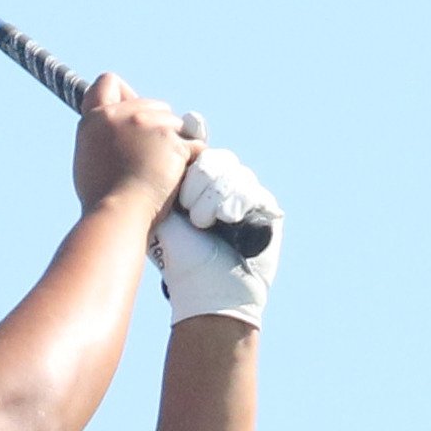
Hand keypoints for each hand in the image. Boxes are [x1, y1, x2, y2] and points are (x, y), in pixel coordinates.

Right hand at [73, 73, 199, 218]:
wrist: (117, 214)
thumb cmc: (101, 196)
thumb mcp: (88, 157)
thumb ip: (103, 135)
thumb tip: (119, 130)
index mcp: (97, 118)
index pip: (108, 82)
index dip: (123, 93)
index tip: (130, 108)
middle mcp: (124, 115)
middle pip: (152, 103)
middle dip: (157, 123)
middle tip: (150, 155)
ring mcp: (151, 125)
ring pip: (176, 122)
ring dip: (174, 142)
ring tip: (160, 170)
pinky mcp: (174, 141)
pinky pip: (194, 145)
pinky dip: (191, 159)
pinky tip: (179, 175)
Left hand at [147, 116, 281, 327]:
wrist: (207, 289)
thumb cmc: (180, 257)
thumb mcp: (164, 214)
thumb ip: (165, 180)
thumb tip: (173, 141)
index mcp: (197, 184)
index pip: (199, 152)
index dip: (192, 163)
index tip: (182, 191)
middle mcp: (223, 186)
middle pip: (217, 159)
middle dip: (199, 184)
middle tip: (191, 215)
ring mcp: (246, 195)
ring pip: (235, 173)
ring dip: (215, 199)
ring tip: (203, 224)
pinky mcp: (266, 208)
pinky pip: (254, 190)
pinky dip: (237, 203)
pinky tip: (228, 220)